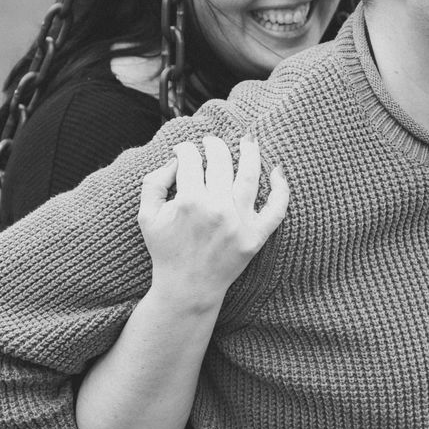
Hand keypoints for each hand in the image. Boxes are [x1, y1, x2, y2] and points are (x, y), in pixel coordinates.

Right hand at [137, 135, 289, 304]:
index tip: (184, 150)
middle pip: (221, 161)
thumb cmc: (166, 249)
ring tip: (247, 141)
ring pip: (251, 175)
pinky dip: (282, 188)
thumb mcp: (146, 215)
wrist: (188, 288)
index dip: (186, 149)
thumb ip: (153, 182)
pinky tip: (278, 171)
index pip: (191, 159)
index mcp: (189, 201)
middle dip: (214, 144)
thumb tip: (175, 159)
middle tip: (211, 141)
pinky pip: (277, 209)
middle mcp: (217, 208)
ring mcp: (239, 222)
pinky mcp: (256, 236)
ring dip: (250, 152)